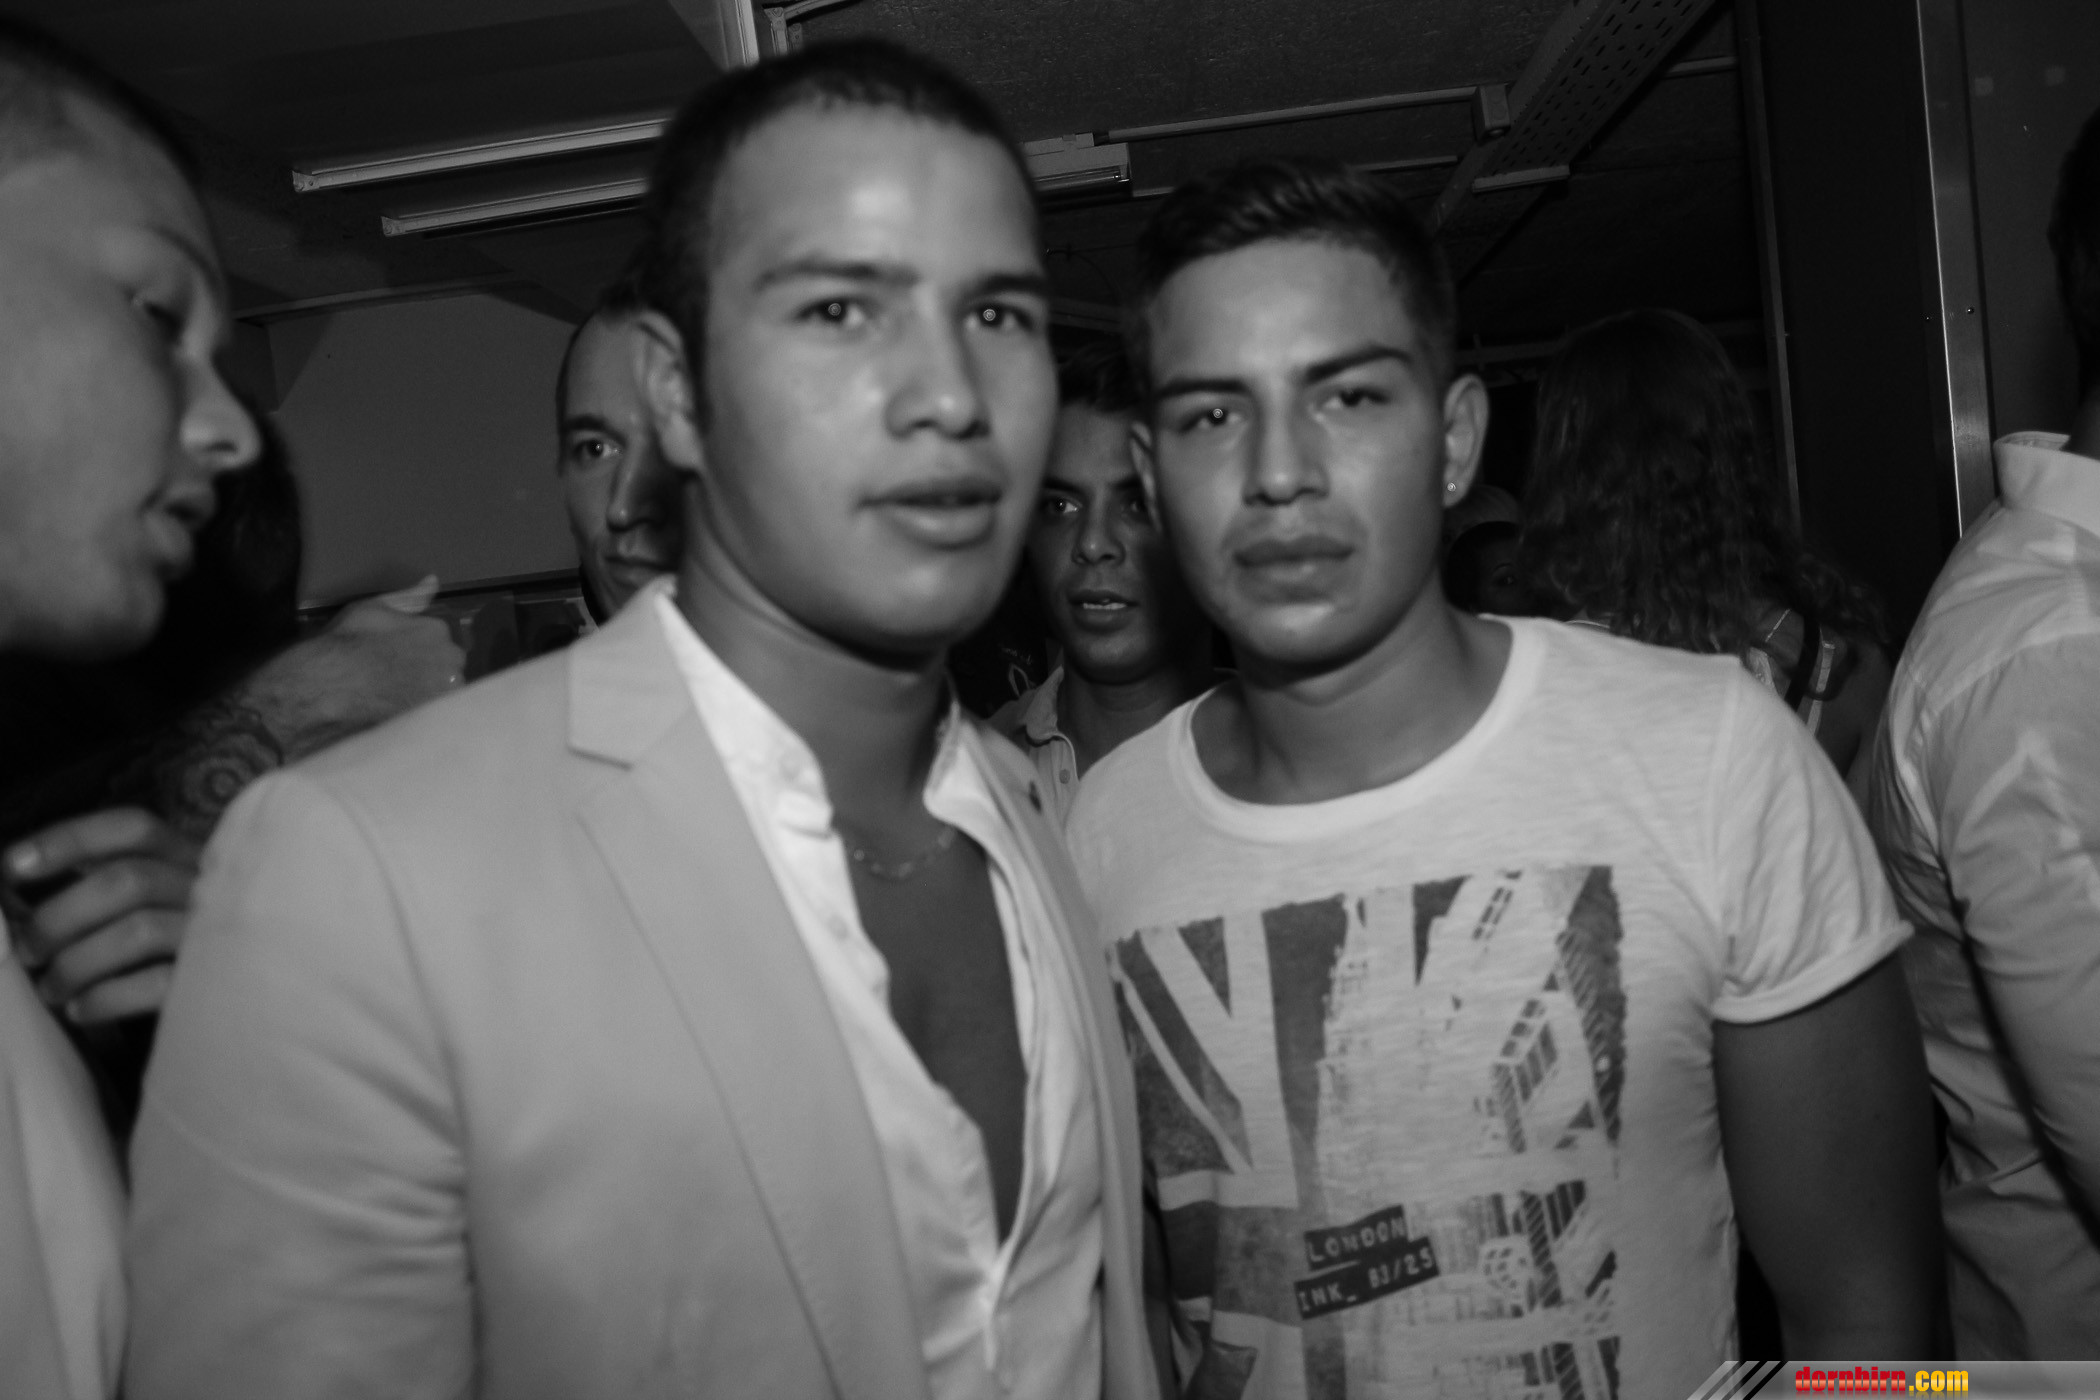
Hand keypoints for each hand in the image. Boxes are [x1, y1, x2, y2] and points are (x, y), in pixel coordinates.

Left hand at [4, 807, 199, 1024]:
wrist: (262, 984)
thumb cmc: (186, 940)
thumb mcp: (162, 898)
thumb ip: (110, 887)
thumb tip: (18, 896)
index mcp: (189, 856)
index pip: (132, 829)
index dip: (69, 840)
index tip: (11, 867)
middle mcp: (206, 886)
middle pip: (127, 881)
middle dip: (61, 916)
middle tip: (29, 949)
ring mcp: (215, 931)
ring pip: (138, 931)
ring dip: (76, 962)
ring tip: (51, 988)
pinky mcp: (218, 979)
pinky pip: (156, 984)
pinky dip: (106, 997)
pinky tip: (81, 1010)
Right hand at [241, 575, 465, 759]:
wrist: (324, 692)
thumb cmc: (344, 647)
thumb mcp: (372, 609)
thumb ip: (408, 598)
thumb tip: (432, 582)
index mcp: (437, 631)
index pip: (440, 639)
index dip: (418, 649)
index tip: (397, 657)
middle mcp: (449, 662)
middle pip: (448, 667)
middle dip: (429, 671)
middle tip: (393, 678)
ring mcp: (442, 695)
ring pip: (444, 692)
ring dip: (426, 693)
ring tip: (392, 696)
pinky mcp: (433, 721)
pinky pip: (435, 715)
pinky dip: (421, 714)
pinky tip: (396, 712)